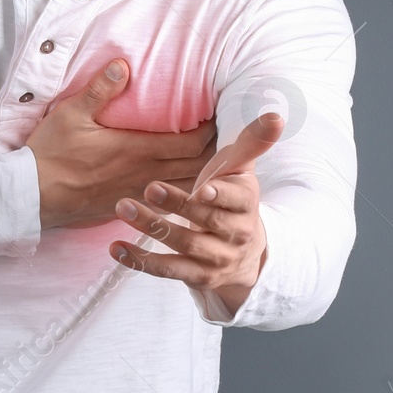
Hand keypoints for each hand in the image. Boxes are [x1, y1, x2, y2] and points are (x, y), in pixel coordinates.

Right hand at [27, 58, 217, 229]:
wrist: (32, 196)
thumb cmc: (51, 153)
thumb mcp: (71, 113)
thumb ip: (101, 89)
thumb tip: (124, 63)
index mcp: (138, 150)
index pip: (192, 143)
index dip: (214, 131)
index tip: (223, 116)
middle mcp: (145, 176)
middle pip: (199, 169)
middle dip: (218, 155)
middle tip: (231, 140)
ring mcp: (139, 195)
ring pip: (187, 190)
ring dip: (206, 178)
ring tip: (219, 165)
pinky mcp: (129, 208)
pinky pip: (168, 205)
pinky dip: (185, 196)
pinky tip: (190, 190)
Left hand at [107, 110, 283, 315]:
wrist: (245, 253)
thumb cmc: (234, 199)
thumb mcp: (242, 171)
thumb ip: (251, 143)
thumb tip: (275, 116)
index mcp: (246, 204)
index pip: (236, 200)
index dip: (220, 195)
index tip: (202, 188)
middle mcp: (234, 234)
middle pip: (206, 221)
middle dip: (178, 205)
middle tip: (149, 187)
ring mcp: (216, 259)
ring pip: (184, 246)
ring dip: (152, 227)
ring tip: (123, 207)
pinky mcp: (196, 277)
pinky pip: (167, 271)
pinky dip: (141, 261)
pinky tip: (117, 248)